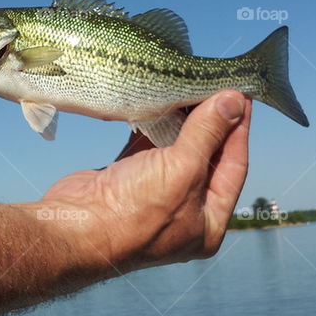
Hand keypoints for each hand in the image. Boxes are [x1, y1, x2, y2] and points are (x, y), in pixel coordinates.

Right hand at [22, 91, 250, 271]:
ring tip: (189, 87)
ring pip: (175, 152)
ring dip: (181, 122)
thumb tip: (233, 102)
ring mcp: (153, 198)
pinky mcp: (126, 182)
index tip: (240, 96)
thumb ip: (207, 133)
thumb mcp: (183, 170)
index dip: (238, 130)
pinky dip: (152, 127)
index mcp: (207, 223)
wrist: (75, 229)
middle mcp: (184, 213)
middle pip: (206, 158)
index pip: (234, 168)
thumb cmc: (136, 212)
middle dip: (210, 122)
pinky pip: (146, 149)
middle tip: (215, 86)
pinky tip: (158, 103)